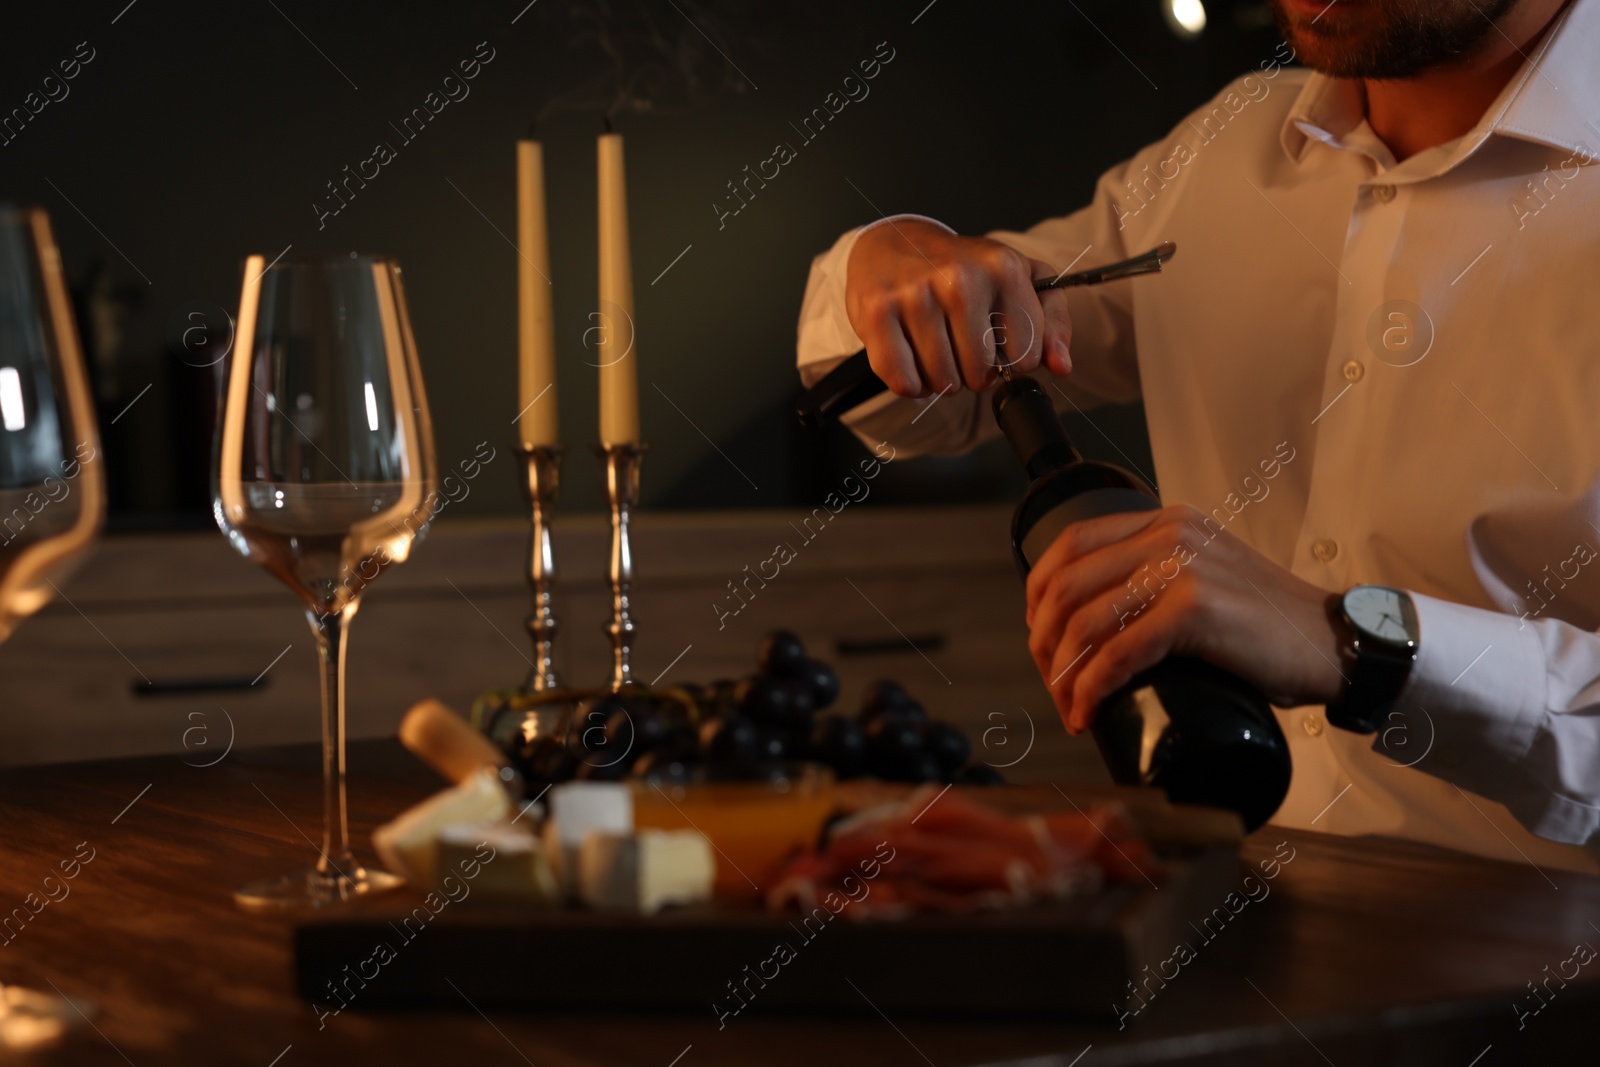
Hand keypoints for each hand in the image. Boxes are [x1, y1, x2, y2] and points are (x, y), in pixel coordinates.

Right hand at [844, 220, 1072, 397]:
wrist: (893, 242)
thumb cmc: (961, 268)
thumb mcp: (1019, 280)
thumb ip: (1051, 322)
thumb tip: (1060, 365)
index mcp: (1002, 268)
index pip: (1024, 356)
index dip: (1010, 360)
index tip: (996, 342)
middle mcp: (959, 278)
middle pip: (980, 375)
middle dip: (972, 372)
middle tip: (960, 345)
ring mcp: (915, 295)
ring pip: (943, 382)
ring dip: (940, 379)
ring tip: (935, 350)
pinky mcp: (877, 313)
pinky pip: (904, 381)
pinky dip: (910, 384)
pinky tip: (912, 359)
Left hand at [1024, 504, 1346, 733]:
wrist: (1337, 644)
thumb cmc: (1270, 628)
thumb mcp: (1206, 580)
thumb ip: (1159, 580)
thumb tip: (1095, 626)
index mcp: (1167, 522)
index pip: (1073, 542)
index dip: (1039, 591)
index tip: (1040, 635)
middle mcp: (1169, 534)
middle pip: (1067, 585)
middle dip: (1045, 644)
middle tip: (1052, 685)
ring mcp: (1182, 568)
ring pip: (1085, 622)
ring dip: (1063, 675)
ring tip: (1068, 707)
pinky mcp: (1195, 609)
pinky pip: (1118, 653)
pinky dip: (1092, 689)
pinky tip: (1088, 712)